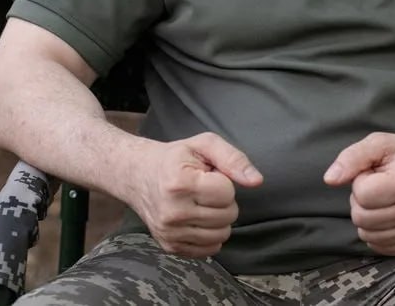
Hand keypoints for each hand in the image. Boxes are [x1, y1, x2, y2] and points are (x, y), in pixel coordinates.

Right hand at [127, 132, 262, 257]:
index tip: (208, 175)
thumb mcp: (204, 144)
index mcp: (180, 183)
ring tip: (202, 203)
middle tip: (206, 189)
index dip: (224, 181)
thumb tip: (256, 181)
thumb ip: (233, 158)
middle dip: (224, 200)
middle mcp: (172, 212)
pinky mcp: (170, 246)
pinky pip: (209, 249)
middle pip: (227, 216)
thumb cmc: (176, 158)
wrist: (138, 175)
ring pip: (221, 235)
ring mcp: (169, 232)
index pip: (227, 192)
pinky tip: (198, 218)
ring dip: (219, 218)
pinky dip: (211, 235)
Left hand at [324, 132, 394, 255]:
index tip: (375, 173)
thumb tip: (330, 179)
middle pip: (361, 217)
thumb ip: (352, 157)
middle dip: (361, 200)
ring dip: (367, 216)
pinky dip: (376, 231)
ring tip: (383, 199)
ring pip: (367, 235)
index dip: (361, 180)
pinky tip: (388, 214)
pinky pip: (379, 246)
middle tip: (377, 187)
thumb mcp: (382, 143)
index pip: (362, 194)